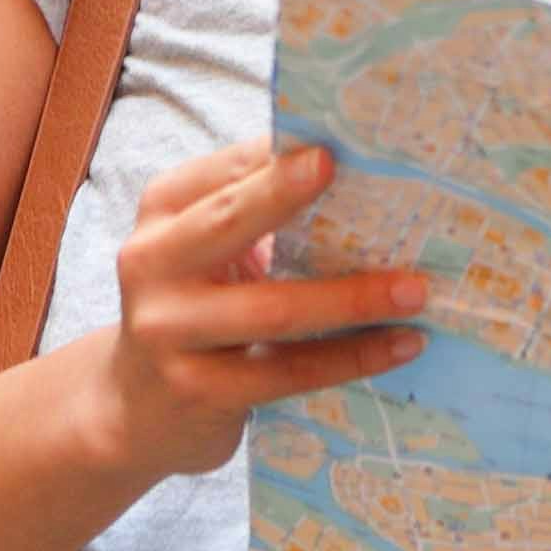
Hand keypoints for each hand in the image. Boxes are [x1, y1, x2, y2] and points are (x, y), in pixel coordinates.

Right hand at [86, 142, 424, 483]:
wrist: (135, 410)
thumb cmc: (195, 310)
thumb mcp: (205, 252)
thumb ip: (254, 212)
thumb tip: (355, 172)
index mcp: (162, 212)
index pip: (224, 172)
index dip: (278, 155)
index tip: (338, 141)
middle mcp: (151, 262)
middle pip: (227, 223)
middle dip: (285, 194)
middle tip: (343, 173)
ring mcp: (168, 331)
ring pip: (271, 309)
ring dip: (352, 298)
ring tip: (414, 290)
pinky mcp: (197, 389)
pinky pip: (287, 372)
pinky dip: (351, 357)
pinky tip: (402, 344)